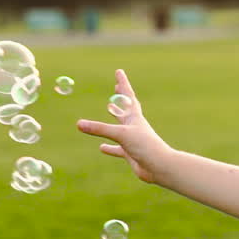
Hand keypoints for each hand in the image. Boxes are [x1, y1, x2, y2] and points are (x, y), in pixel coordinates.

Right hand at [77, 69, 174, 183]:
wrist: (160, 167)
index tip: (119, 71)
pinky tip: (102, 148)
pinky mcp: (131, 154)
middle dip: (120, 96)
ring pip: (120, 127)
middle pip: (125, 107)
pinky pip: (118, 149)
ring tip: (109, 109)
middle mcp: (134, 127)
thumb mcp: (120, 134)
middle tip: (117, 86)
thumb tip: (78, 124)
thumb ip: (100, 129)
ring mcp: (133, 140)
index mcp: (134, 118)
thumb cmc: (145, 146)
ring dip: (114, 118)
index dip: (123, 83)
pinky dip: (110, 148)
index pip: (127, 96)